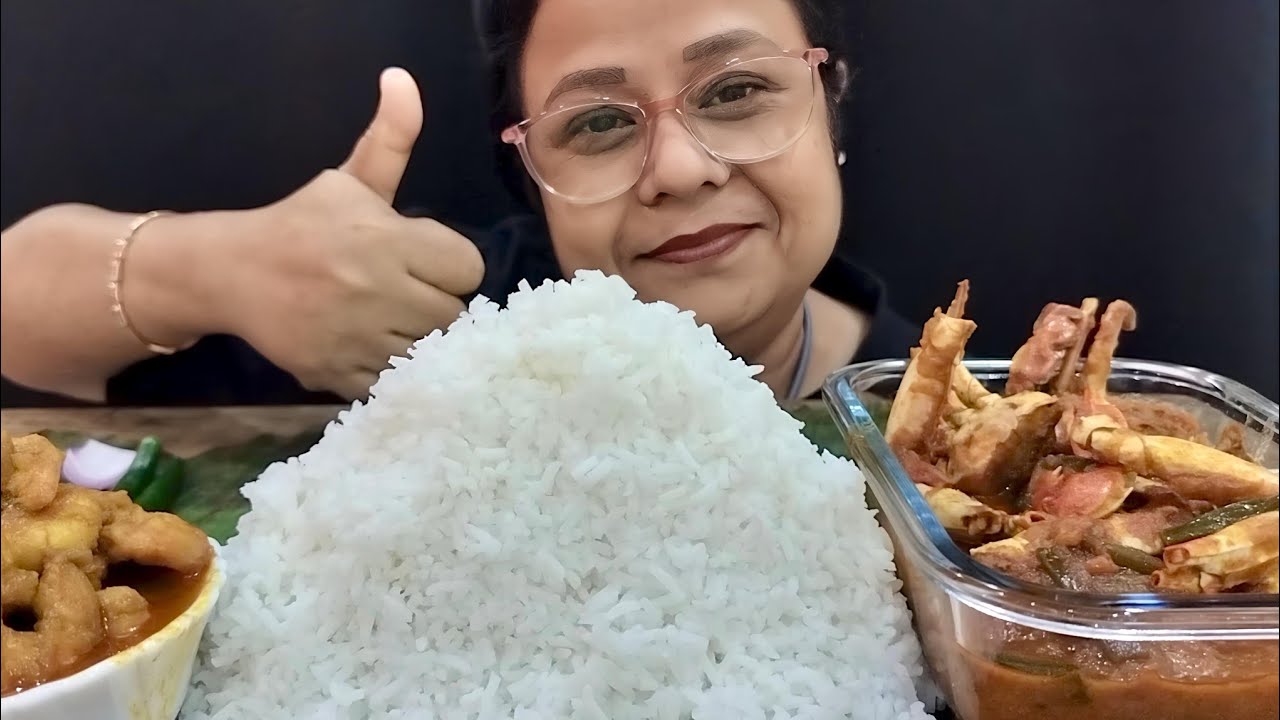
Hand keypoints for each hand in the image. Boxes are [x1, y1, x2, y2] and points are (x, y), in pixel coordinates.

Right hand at [219, 68, 484, 399]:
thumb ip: (390, 139)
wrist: (231, 272)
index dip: (453, 266)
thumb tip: (403, 80)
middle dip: (438, 304)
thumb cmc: (302, 224)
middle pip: (454, 315)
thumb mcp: (349, 181)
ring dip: (418, 340)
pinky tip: (372, 346)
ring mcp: (357, 337)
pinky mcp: (338, 374)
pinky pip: (395, 381)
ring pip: (429, 353)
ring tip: (394, 323)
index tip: (429, 264)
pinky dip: (391, 370)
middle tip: (411, 295)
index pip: (469, 269)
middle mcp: (376, 290)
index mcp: (386, 240)